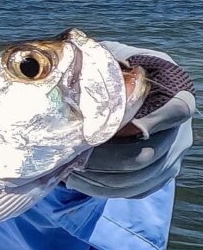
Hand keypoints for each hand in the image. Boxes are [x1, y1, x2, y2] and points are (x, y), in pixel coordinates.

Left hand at [66, 41, 195, 199]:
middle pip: (150, 155)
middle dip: (109, 160)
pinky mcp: (155, 176)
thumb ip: (111, 58)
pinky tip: (77, 180)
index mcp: (177, 98)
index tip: (129, 127)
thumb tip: (94, 58)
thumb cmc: (118, 74)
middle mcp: (180, 132)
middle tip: (76, 157)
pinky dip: (103, 190)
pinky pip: (133, 191)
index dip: (156, 121)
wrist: (120, 97)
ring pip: (139, 179)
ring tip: (69, 171)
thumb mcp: (116, 59)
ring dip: (101, 179)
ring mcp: (170, 157)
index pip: (177, 111)